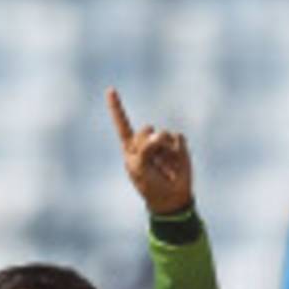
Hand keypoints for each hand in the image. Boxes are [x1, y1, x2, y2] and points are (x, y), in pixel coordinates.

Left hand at [106, 88, 192, 214]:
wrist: (171, 198)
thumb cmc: (150, 185)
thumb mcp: (138, 168)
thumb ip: (144, 148)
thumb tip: (159, 132)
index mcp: (131, 147)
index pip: (122, 124)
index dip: (117, 107)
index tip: (110, 89)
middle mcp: (146, 142)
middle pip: (145, 130)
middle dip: (150, 145)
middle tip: (153, 161)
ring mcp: (163, 143)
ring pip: (162, 134)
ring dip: (164, 152)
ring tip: (166, 167)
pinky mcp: (178, 145)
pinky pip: (177, 137)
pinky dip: (178, 150)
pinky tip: (176, 162)